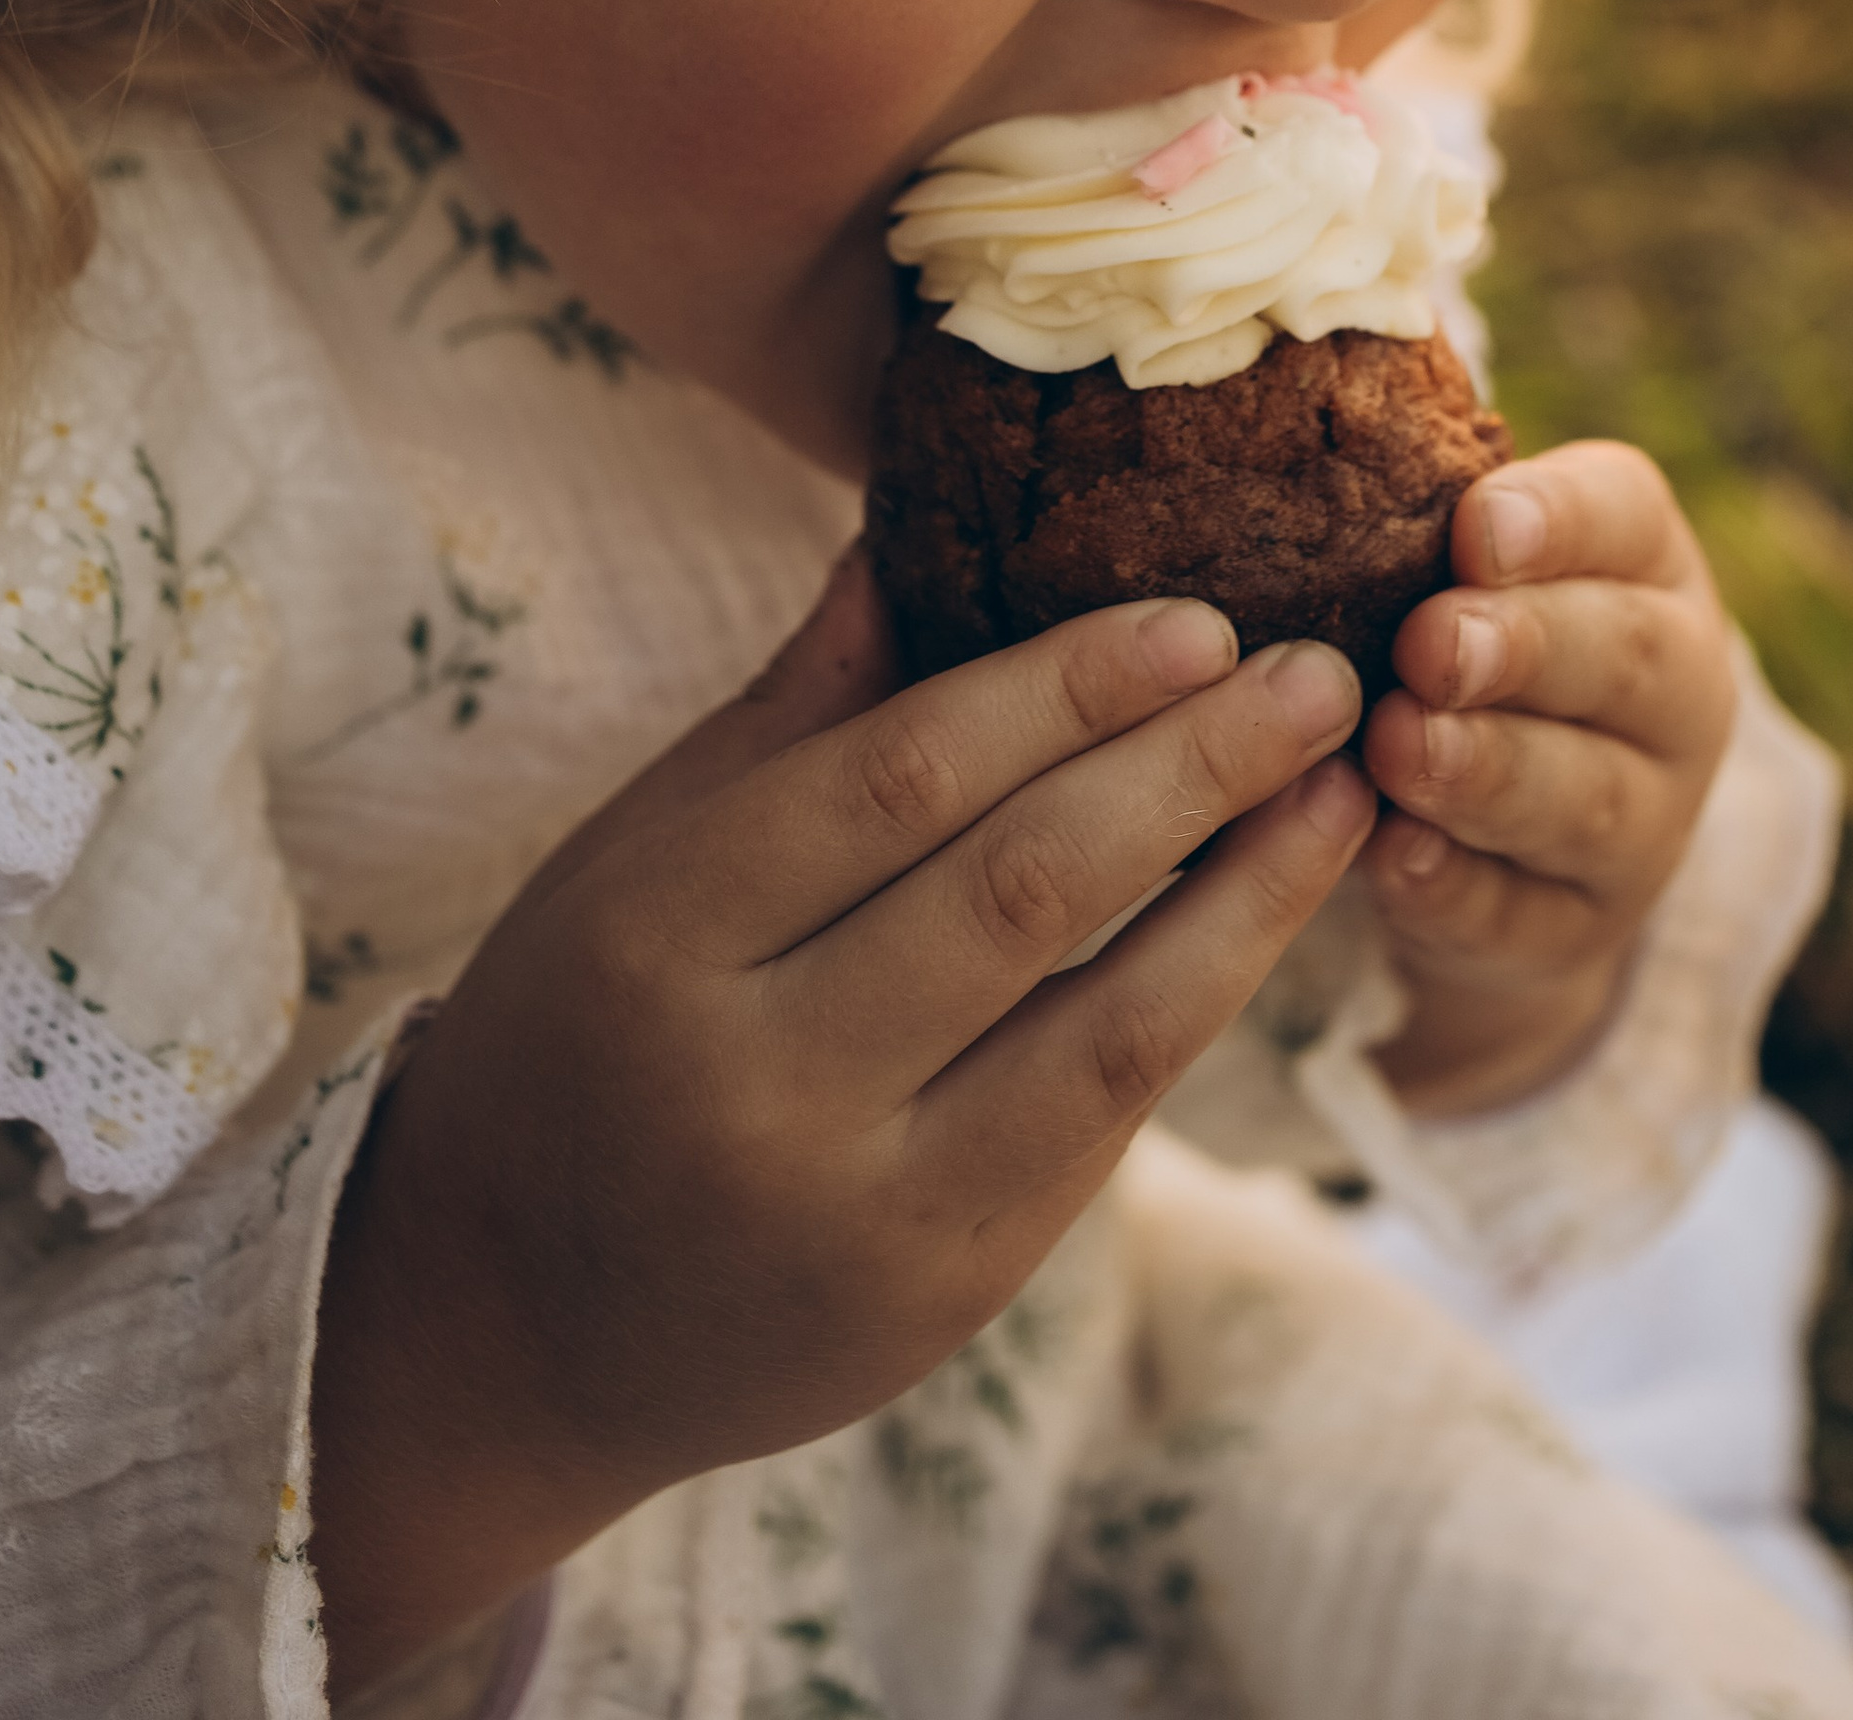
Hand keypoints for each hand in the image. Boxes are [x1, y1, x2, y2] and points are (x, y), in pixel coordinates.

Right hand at [310, 556, 1371, 1694]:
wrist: (507, 1324)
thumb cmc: (579, 1032)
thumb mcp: (637, 851)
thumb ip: (791, 709)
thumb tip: (910, 527)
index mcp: (662, 934)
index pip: (901, 780)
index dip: (1067, 688)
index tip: (1195, 616)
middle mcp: (756, 1080)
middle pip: (1021, 890)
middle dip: (1194, 769)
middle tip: (1319, 673)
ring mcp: (856, 1209)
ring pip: (1101, 1029)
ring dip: (1250, 899)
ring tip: (1346, 792)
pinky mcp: (941, 1299)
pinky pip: (1100, 1132)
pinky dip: (1196, 1009)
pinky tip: (1266, 919)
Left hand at [1360, 444, 1734, 1116]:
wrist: (1503, 847)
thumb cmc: (1456, 643)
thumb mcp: (1456, 567)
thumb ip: (1411, 509)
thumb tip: (1282, 413)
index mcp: (1643, 563)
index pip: (1625, 516)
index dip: (1558, 520)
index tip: (1477, 524)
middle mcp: (1672, 687)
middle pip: (1621, 659)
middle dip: (1525, 647)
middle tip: (1430, 642)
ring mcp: (1643, 821)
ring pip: (1585, 796)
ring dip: (1488, 770)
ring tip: (1396, 748)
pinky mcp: (1578, 930)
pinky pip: (1525, 913)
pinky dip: (1457, 887)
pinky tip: (1393, 858)